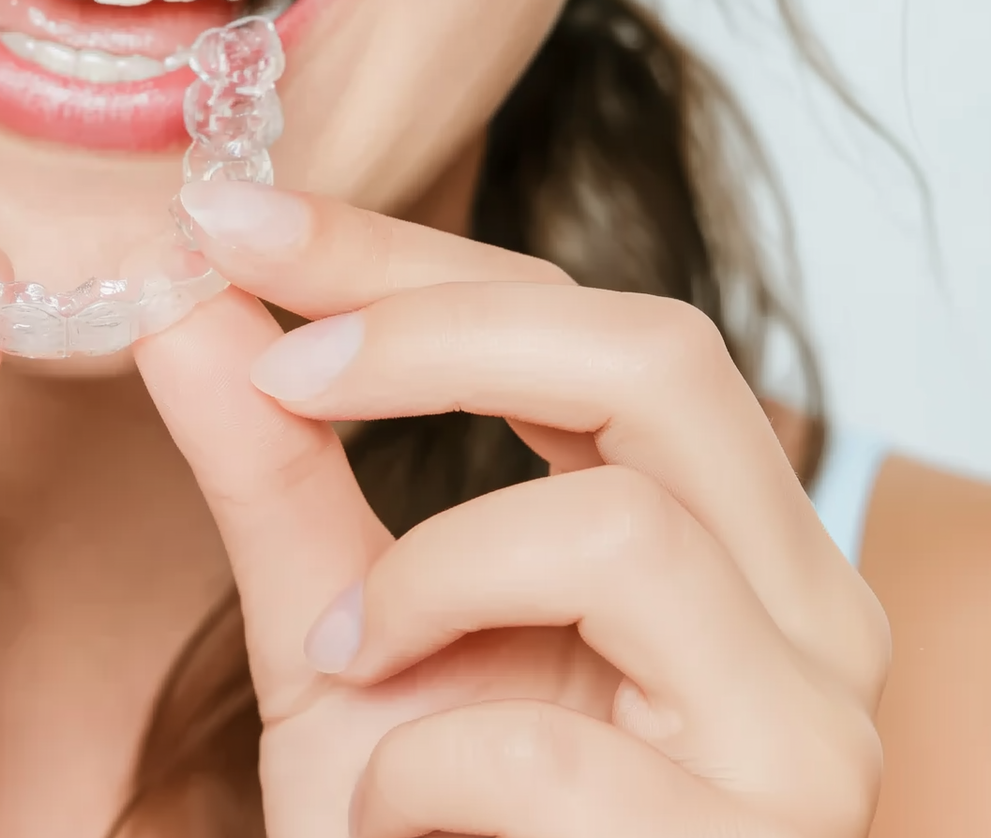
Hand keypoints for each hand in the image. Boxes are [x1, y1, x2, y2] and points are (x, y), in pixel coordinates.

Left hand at [138, 184, 888, 836]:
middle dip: (436, 331)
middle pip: (659, 357)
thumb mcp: (334, 633)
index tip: (238, 214)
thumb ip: (270, 467)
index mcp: (715, 523)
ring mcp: (808, 728)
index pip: (578, 318)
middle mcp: (803, 602)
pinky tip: (393, 810)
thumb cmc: (430, 835)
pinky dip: (426, 764)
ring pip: (631, 528)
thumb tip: (182, 296)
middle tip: (279, 360)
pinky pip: (564, 752)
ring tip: (345, 660)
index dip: (400, 256)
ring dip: (433, 578)